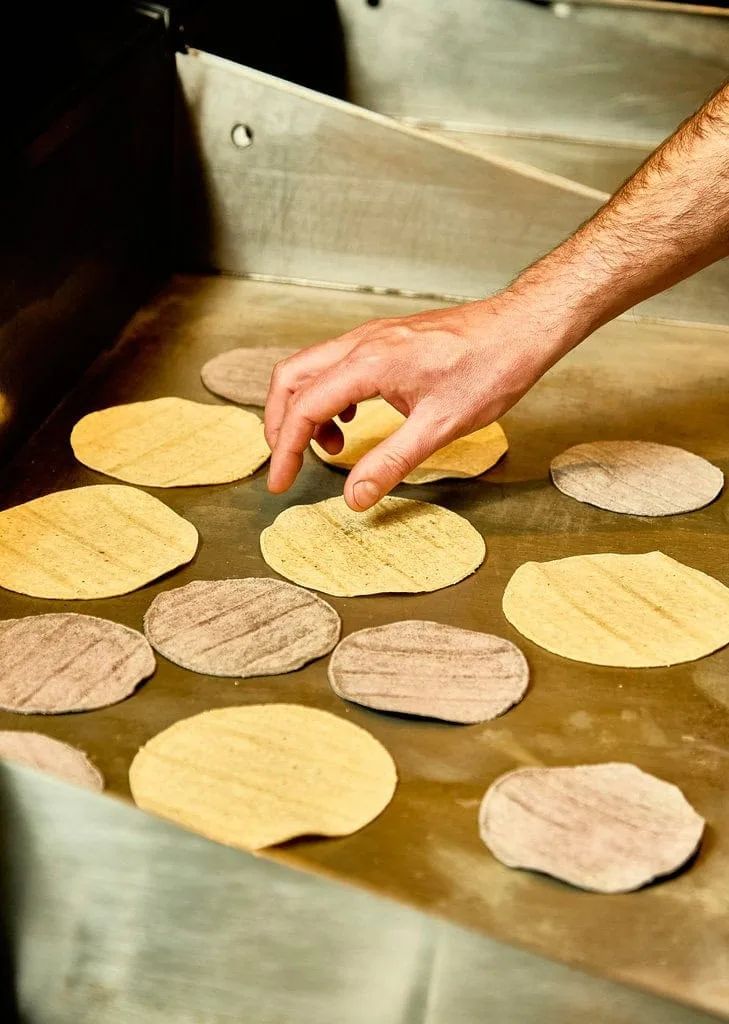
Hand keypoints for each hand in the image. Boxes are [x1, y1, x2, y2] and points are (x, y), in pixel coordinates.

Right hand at [264, 294, 567, 510]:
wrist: (521, 328)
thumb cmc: (490, 370)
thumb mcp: (440, 427)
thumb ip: (391, 463)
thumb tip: (354, 497)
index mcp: (369, 363)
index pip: (304, 407)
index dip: (285, 450)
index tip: (280, 483)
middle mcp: (362, 343)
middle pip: (291, 379)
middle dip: (280, 425)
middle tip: (289, 464)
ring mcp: (371, 337)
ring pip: (311, 370)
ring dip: (307, 410)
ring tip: (337, 448)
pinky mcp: (385, 340)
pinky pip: (336, 365)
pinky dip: (330, 396)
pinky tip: (354, 420)